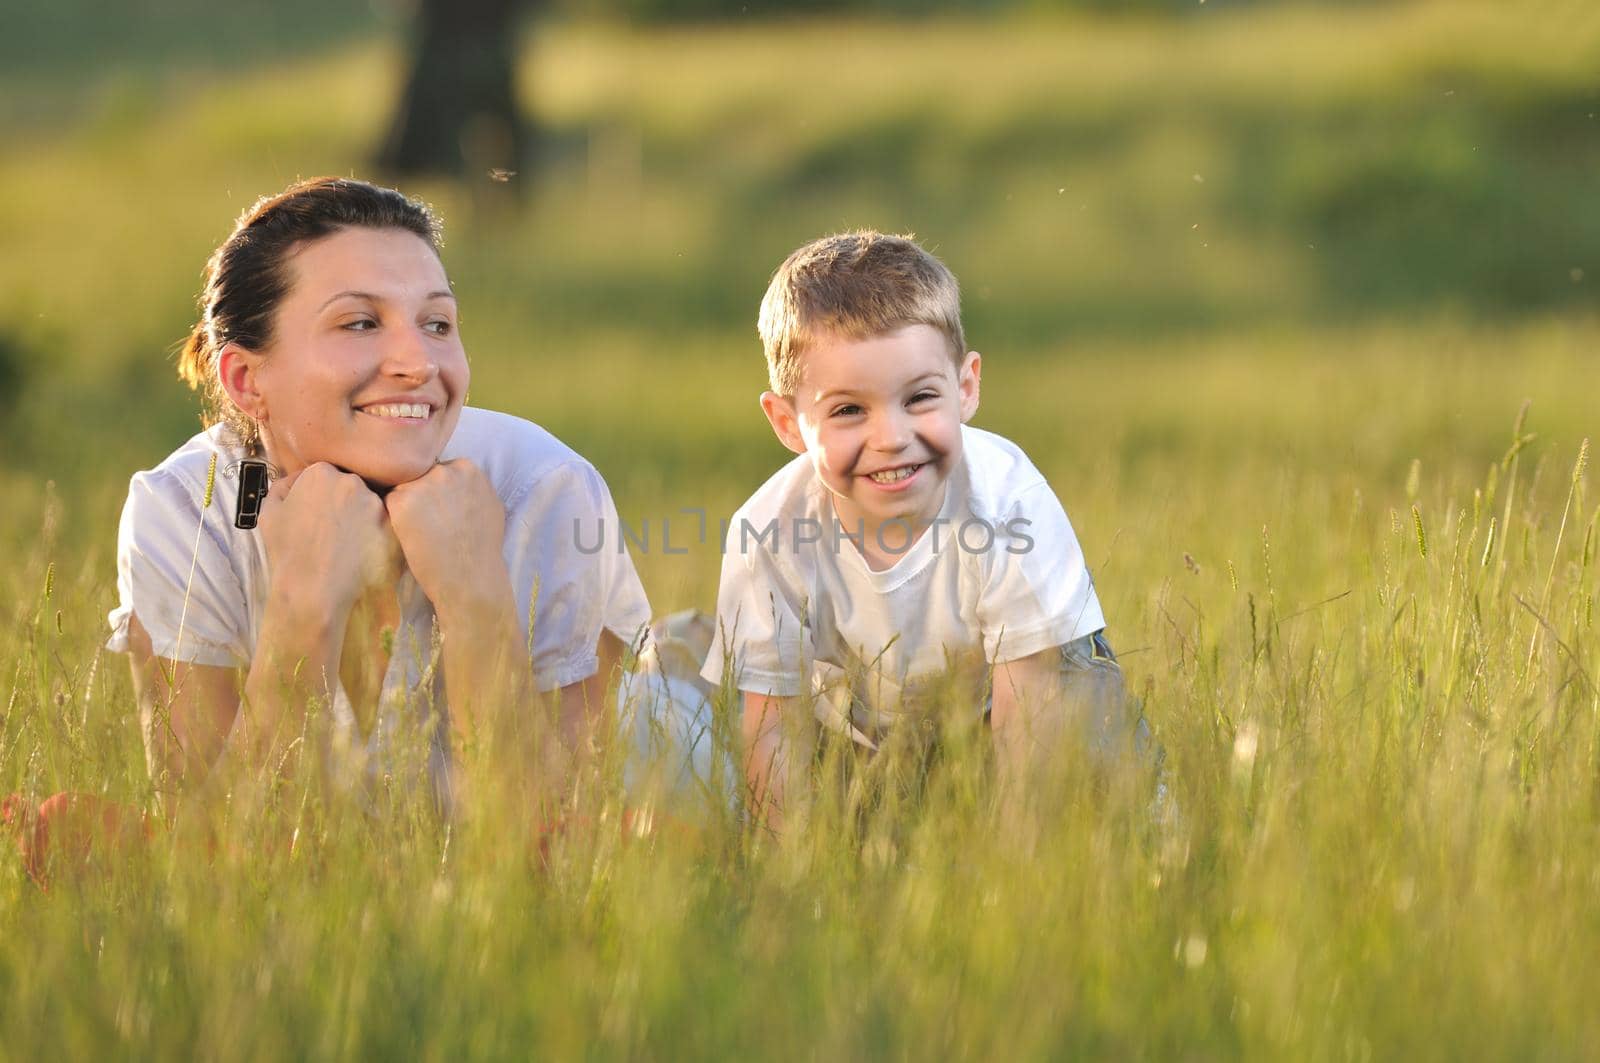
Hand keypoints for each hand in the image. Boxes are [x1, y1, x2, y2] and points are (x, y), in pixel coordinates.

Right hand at [257, 462, 400, 622]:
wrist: (312, 591)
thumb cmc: (287, 553)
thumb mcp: (269, 513)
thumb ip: (282, 486)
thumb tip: (296, 478)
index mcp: (321, 473)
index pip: (328, 475)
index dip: (324, 496)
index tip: (320, 515)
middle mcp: (352, 482)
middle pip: (352, 487)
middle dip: (345, 504)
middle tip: (335, 531)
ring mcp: (376, 504)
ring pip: (371, 505)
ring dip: (363, 519)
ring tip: (348, 545)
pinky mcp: (393, 527)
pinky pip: (387, 526)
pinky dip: (378, 536)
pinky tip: (364, 553)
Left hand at [384, 459, 509, 617]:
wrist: (468, 577)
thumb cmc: (482, 549)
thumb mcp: (490, 505)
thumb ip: (472, 487)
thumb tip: (459, 480)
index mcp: (468, 468)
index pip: (442, 469)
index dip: (438, 491)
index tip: (440, 510)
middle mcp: (445, 470)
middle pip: (421, 474)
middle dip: (422, 493)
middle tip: (428, 521)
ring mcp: (422, 484)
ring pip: (404, 487)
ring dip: (407, 505)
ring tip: (419, 531)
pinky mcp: (402, 500)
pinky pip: (390, 502)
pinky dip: (395, 518)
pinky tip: (409, 535)